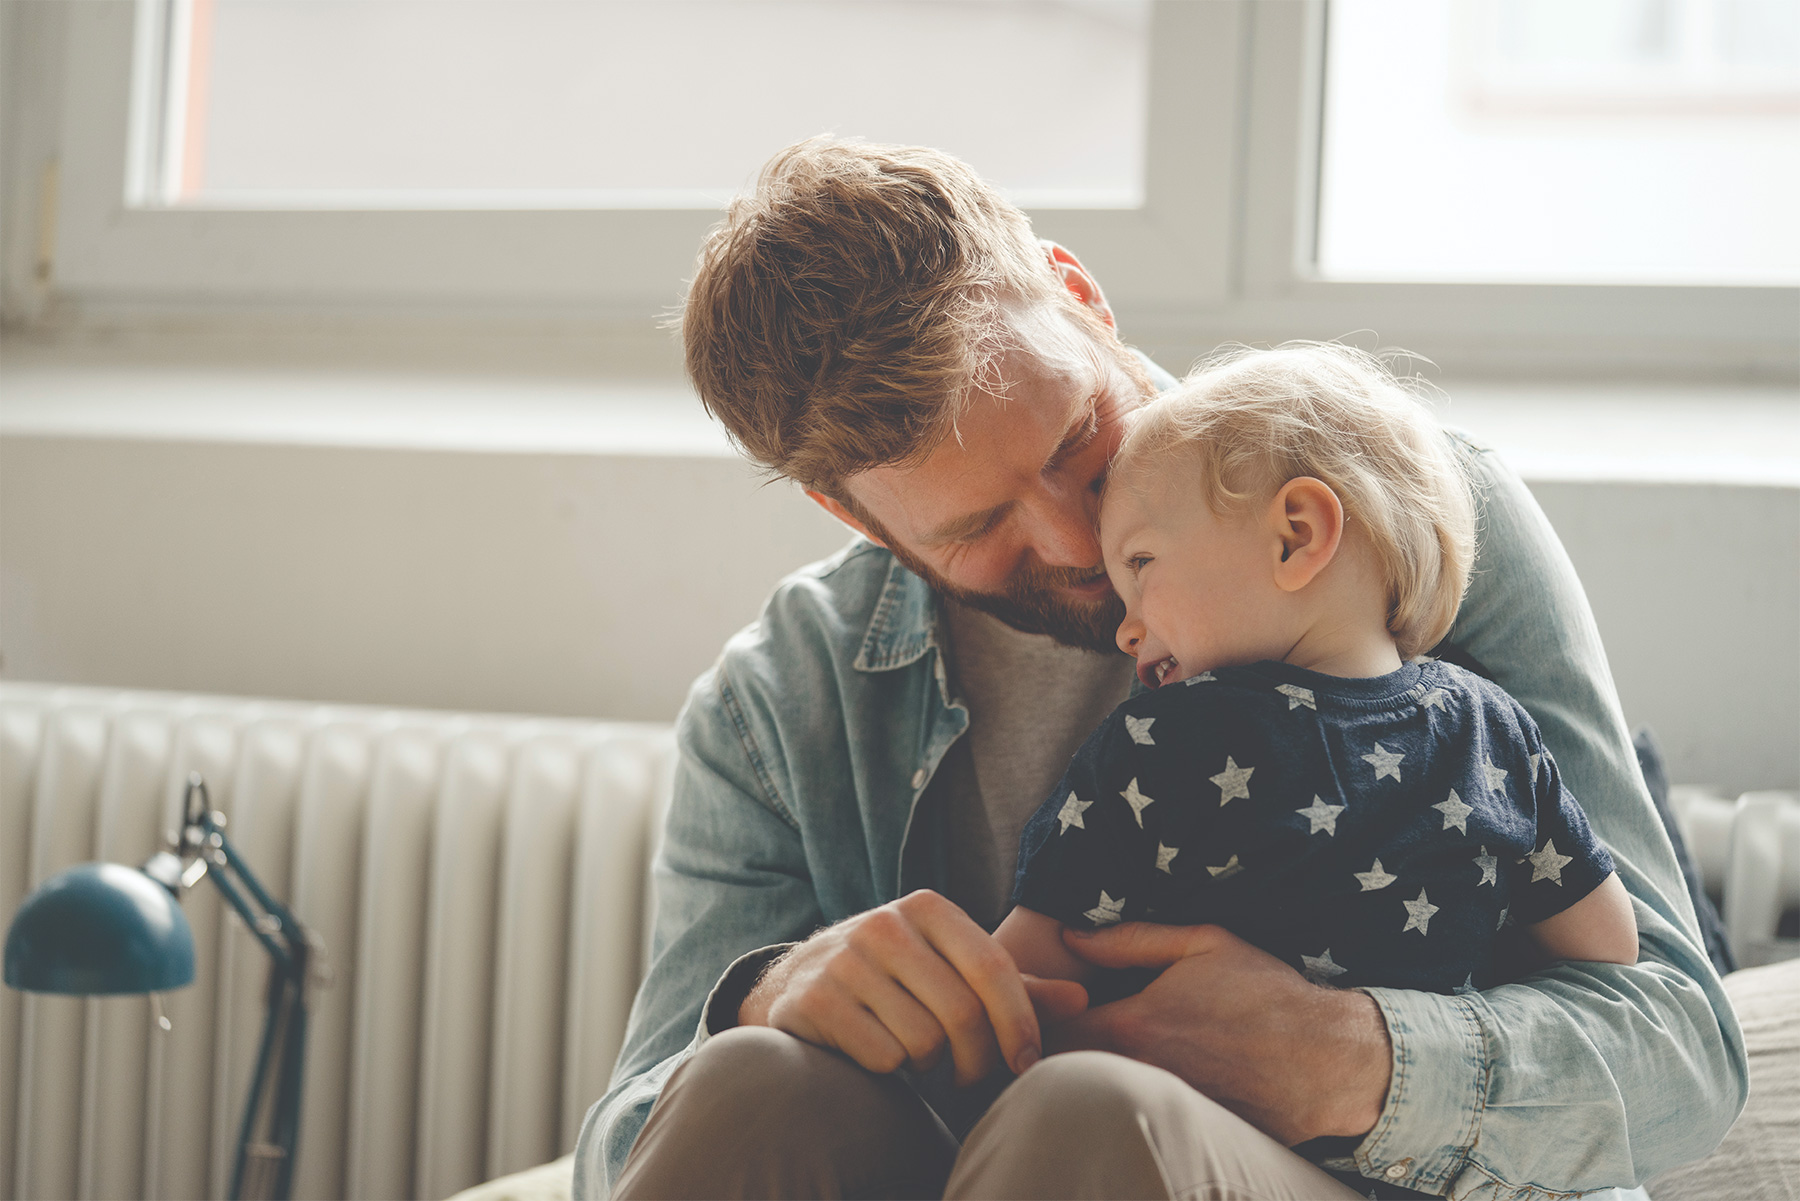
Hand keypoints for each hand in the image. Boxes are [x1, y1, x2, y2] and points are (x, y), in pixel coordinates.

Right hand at [737, 889, 1088, 1084]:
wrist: (800, 980)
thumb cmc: (898, 977)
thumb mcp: (952, 967)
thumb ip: (1016, 986)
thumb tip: (1082, 1000)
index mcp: (927, 907)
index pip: (993, 967)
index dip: (1019, 1022)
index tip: (1026, 1062)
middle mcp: (884, 924)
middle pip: (962, 1012)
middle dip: (977, 1059)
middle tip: (971, 1076)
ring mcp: (845, 960)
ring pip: (924, 1040)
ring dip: (930, 1065)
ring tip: (917, 1054)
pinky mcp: (816, 999)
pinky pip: (883, 1057)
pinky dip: (891, 1069)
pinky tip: (879, 1053)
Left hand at [1045, 922, 1391, 1144]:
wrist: (1329, 1059)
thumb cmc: (1267, 993)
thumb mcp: (1202, 943)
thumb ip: (1129, 939)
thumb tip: (1073, 936)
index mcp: (1133, 1025)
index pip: (1050, 1030)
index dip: (1037, 1017)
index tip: (1039, 1005)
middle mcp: (1139, 1073)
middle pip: (1064, 1070)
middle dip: (1052, 1049)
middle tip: (1054, 1030)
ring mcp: (1160, 1107)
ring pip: (1099, 1095)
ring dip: (1088, 1076)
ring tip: (1091, 1052)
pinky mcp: (1185, 1131)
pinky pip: (1140, 1116)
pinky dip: (1128, 1101)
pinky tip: (1137, 1082)